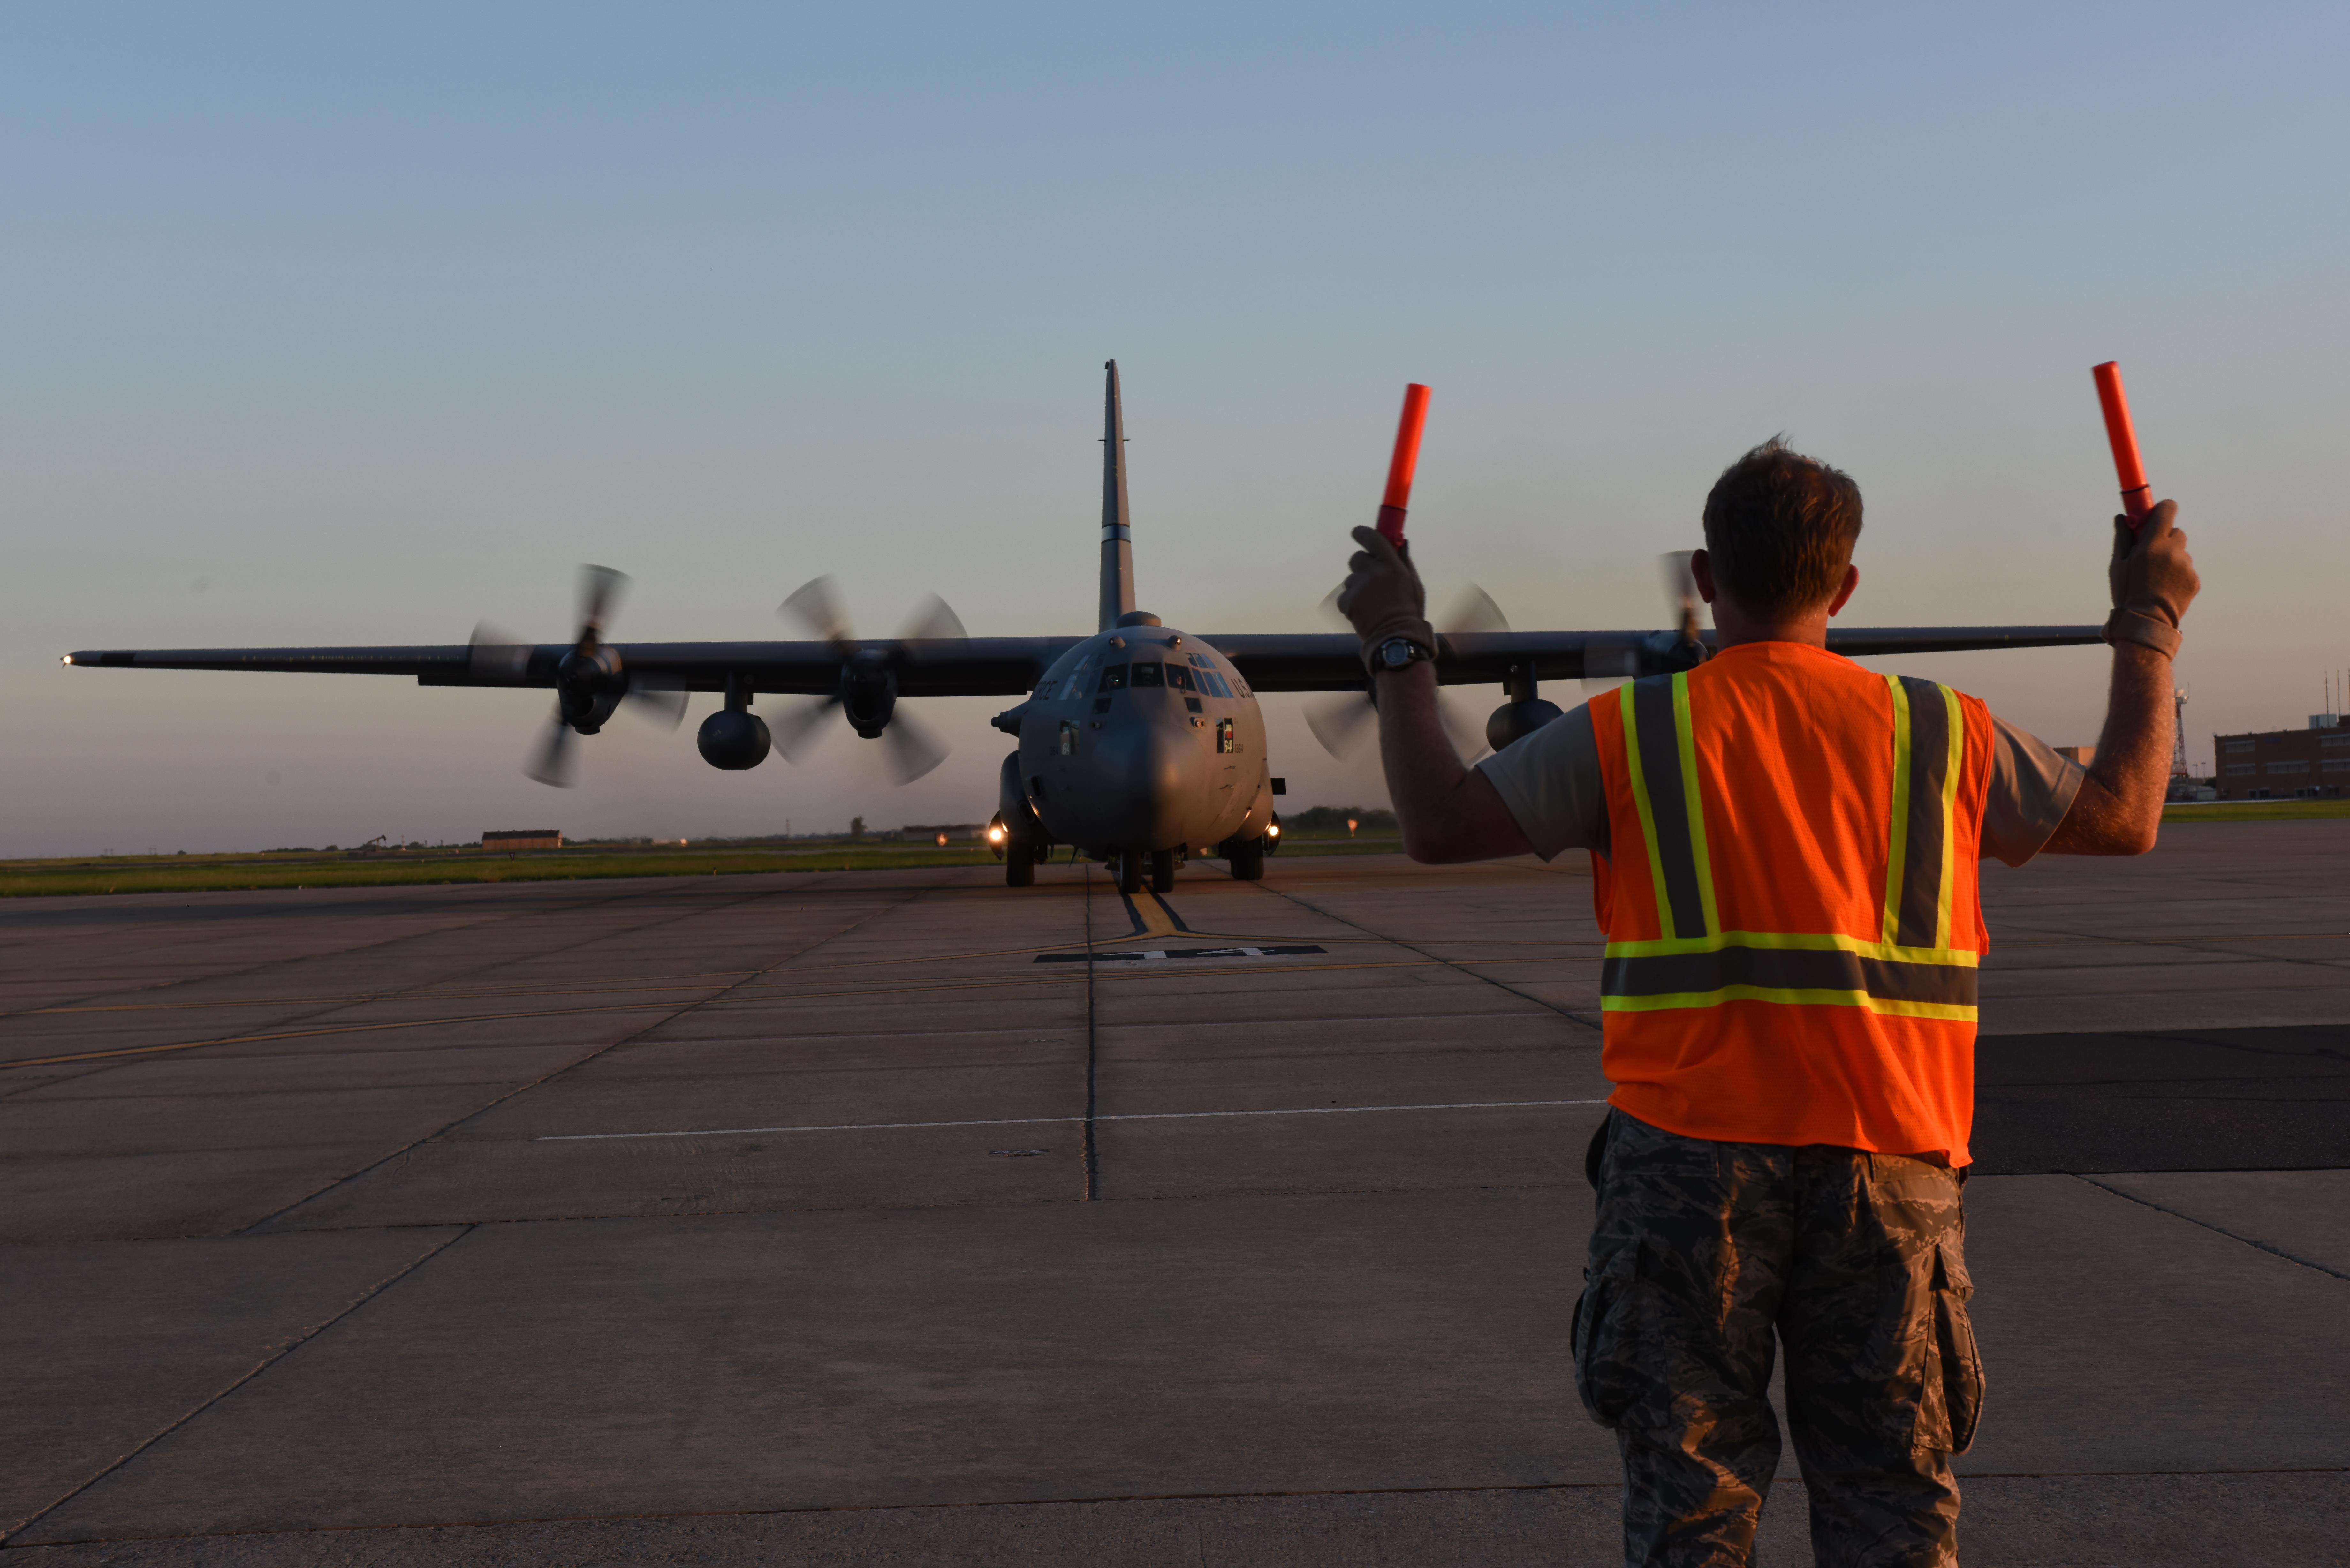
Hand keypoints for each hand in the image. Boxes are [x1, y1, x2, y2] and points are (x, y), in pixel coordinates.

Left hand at [1335, 526, 1434, 665]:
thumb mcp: (1413, 583)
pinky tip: (1364, 611)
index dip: (1362, 533)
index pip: (1372, 538)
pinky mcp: (1347, 602)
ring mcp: (1359, 588)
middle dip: (1362, 565)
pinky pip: (1345, 595)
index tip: (1357, 532)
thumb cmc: (1408, 610)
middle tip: (1371, 578)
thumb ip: (1404, 561)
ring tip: (1372, 602)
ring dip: (1358, 586)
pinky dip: (1351, 602)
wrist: (1395, 638)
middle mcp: (1374, 573)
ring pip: (1350, 578)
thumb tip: (1400, 540)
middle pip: (1356, 557)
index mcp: (1392, 566)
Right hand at [2109, 500, 2198, 628]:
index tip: (2157, 512)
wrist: (2147, 622)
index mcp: (2152, 545)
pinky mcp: (2194, 580)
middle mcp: (2172, 552)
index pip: (2166, 511)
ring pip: (2181, 552)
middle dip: (2164, 539)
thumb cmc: (2127, 593)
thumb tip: (2121, 517)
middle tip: (2151, 553)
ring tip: (2156, 578)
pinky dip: (2178, 574)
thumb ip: (2122, 537)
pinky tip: (2165, 587)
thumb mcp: (2118, 565)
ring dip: (2171, 558)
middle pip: (2176, 532)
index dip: (2162, 508)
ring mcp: (2186, 566)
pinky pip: (2186, 569)